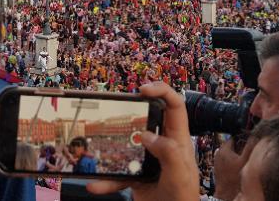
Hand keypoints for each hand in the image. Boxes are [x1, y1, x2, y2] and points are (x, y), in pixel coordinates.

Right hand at [86, 82, 198, 200]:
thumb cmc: (183, 200)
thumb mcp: (180, 175)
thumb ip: (168, 153)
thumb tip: (146, 135)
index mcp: (177, 140)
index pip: (174, 106)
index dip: (161, 91)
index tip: (142, 90)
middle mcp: (162, 146)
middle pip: (147, 118)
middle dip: (130, 112)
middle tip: (115, 110)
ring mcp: (148, 160)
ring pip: (127, 144)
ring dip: (111, 145)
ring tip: (97, 142)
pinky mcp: (136, 175)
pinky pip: (118, 172)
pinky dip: (106, 179)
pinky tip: (95, 184)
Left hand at [213, 138, 250, 200]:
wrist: (227, 194)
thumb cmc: (234, 178)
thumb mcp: (246, 160)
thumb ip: (250, 146)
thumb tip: (255, 136)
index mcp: (223, 148)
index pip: (234, 137)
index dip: (244, 138)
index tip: (250, 142)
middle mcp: (218, 153)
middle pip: (232, 146)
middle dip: (241, 148)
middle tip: (249, 153)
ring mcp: (217, 161)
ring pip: (230, 154)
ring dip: (237, 156)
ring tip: (244, 162)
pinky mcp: (219, 169)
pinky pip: (227, 162)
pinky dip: (233, 163)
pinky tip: (238, 169)